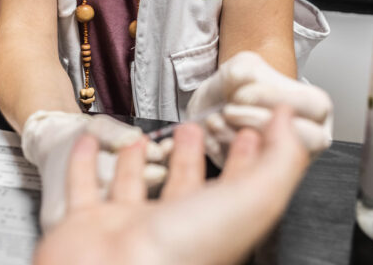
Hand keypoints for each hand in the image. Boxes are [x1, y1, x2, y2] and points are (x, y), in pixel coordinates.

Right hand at [33, 106, 310, 264]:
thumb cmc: (179, 254)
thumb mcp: (251, 200)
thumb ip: (278, 161)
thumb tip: (289, 122)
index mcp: (212, 227)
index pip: (236, 187)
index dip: (246, 158)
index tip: (249, 131)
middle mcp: (169, 229)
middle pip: (185, 187)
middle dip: (191, 155)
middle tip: (195, 129)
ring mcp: (125, 227)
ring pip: (134, 188)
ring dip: (138, 160)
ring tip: (143, 138)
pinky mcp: (85, 224)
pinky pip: (83, 185)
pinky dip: (85, 161)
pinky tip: (89, 143)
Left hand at [187, 51, 331, 165]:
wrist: (215, 104)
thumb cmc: (238, 87)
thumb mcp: (242, 66)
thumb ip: (245, 69)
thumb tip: (242, 77)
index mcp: (314, 106)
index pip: (313, 106)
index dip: (276, 98)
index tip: (243, 93)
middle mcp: (309, 137)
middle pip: (305, 139)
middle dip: (260, 122)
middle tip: (230, 110)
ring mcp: (289, 160)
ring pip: (278, 161)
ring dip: (236, 138)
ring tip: (216, 119)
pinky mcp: (261, 176)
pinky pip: (248, 173)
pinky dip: (223, 151)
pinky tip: (212, 134)